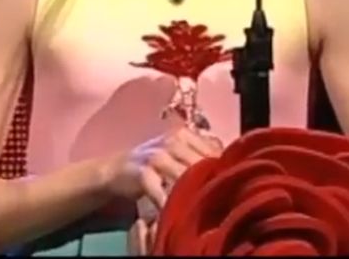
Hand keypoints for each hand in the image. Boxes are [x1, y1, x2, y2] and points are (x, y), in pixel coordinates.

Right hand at [104, 126, 223, 209]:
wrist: (116, 171)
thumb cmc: (154, 165)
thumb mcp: (178, 155)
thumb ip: (201, 159)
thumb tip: (232, 170)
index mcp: (185, 134)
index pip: (214, 152)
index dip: (224, 170)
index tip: (230, 186)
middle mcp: (172, 141)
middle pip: (203, 165)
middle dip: (211, 184)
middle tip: (220, 202)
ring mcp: (156, 157)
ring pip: (185, 179)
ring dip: (193, 196)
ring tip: (201, 210)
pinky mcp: (142, 174)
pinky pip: (163, 194)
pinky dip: (171, 205)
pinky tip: (176, 213)